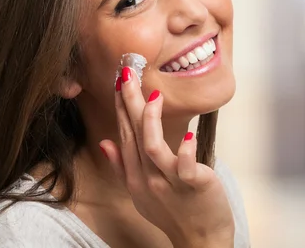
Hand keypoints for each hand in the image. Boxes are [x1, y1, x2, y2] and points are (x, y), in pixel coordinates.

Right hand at [100, 67, 234, 247]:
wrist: (200, 241)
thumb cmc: (173, 212)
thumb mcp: (140, 191)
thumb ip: (121, 166)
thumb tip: (104, 142)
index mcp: (134, 176)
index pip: (123, 135)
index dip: (120, 108)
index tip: (119, 82)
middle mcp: (147, 178)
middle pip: (133, 136)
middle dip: (128, 103)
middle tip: (126, 74)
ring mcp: (168, 182)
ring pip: (152, 147)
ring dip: (150, 121)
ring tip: (153, 97)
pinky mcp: (192, 185)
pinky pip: (185, 167)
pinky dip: (186, 150)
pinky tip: (189, 134)